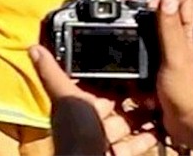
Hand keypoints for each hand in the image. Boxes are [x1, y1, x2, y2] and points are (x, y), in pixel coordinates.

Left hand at [30, 46, 157, 155]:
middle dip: (129, 94)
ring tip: (159, 102)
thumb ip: (52, 73)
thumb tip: (33, 47)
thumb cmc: (75, 133)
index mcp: (76, 104)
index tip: (125, 64)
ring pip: (126, 122)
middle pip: (112, 103)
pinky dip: (146, 136)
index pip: (92, 86)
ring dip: (141, 114)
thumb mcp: (65, 96)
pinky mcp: (119, 152)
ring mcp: (104, 137)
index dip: (107, 76)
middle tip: (149, 82)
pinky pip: (135, 142)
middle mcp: (89, 121)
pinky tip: (159, 127)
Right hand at [149, 0, 192, 148]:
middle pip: (165, 14)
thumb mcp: (175, 58)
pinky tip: (145, 74)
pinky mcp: (170, 64)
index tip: (147, 11)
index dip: (161, 0)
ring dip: (144, 47)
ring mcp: (181, 50)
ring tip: (144, 62)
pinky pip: (151, 54)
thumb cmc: (190, 97)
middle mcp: (191, 37)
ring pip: (155, 34)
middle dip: (148, 26)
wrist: (191, 128)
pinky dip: (144, 63)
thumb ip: (169, 27)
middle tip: (142, 40)